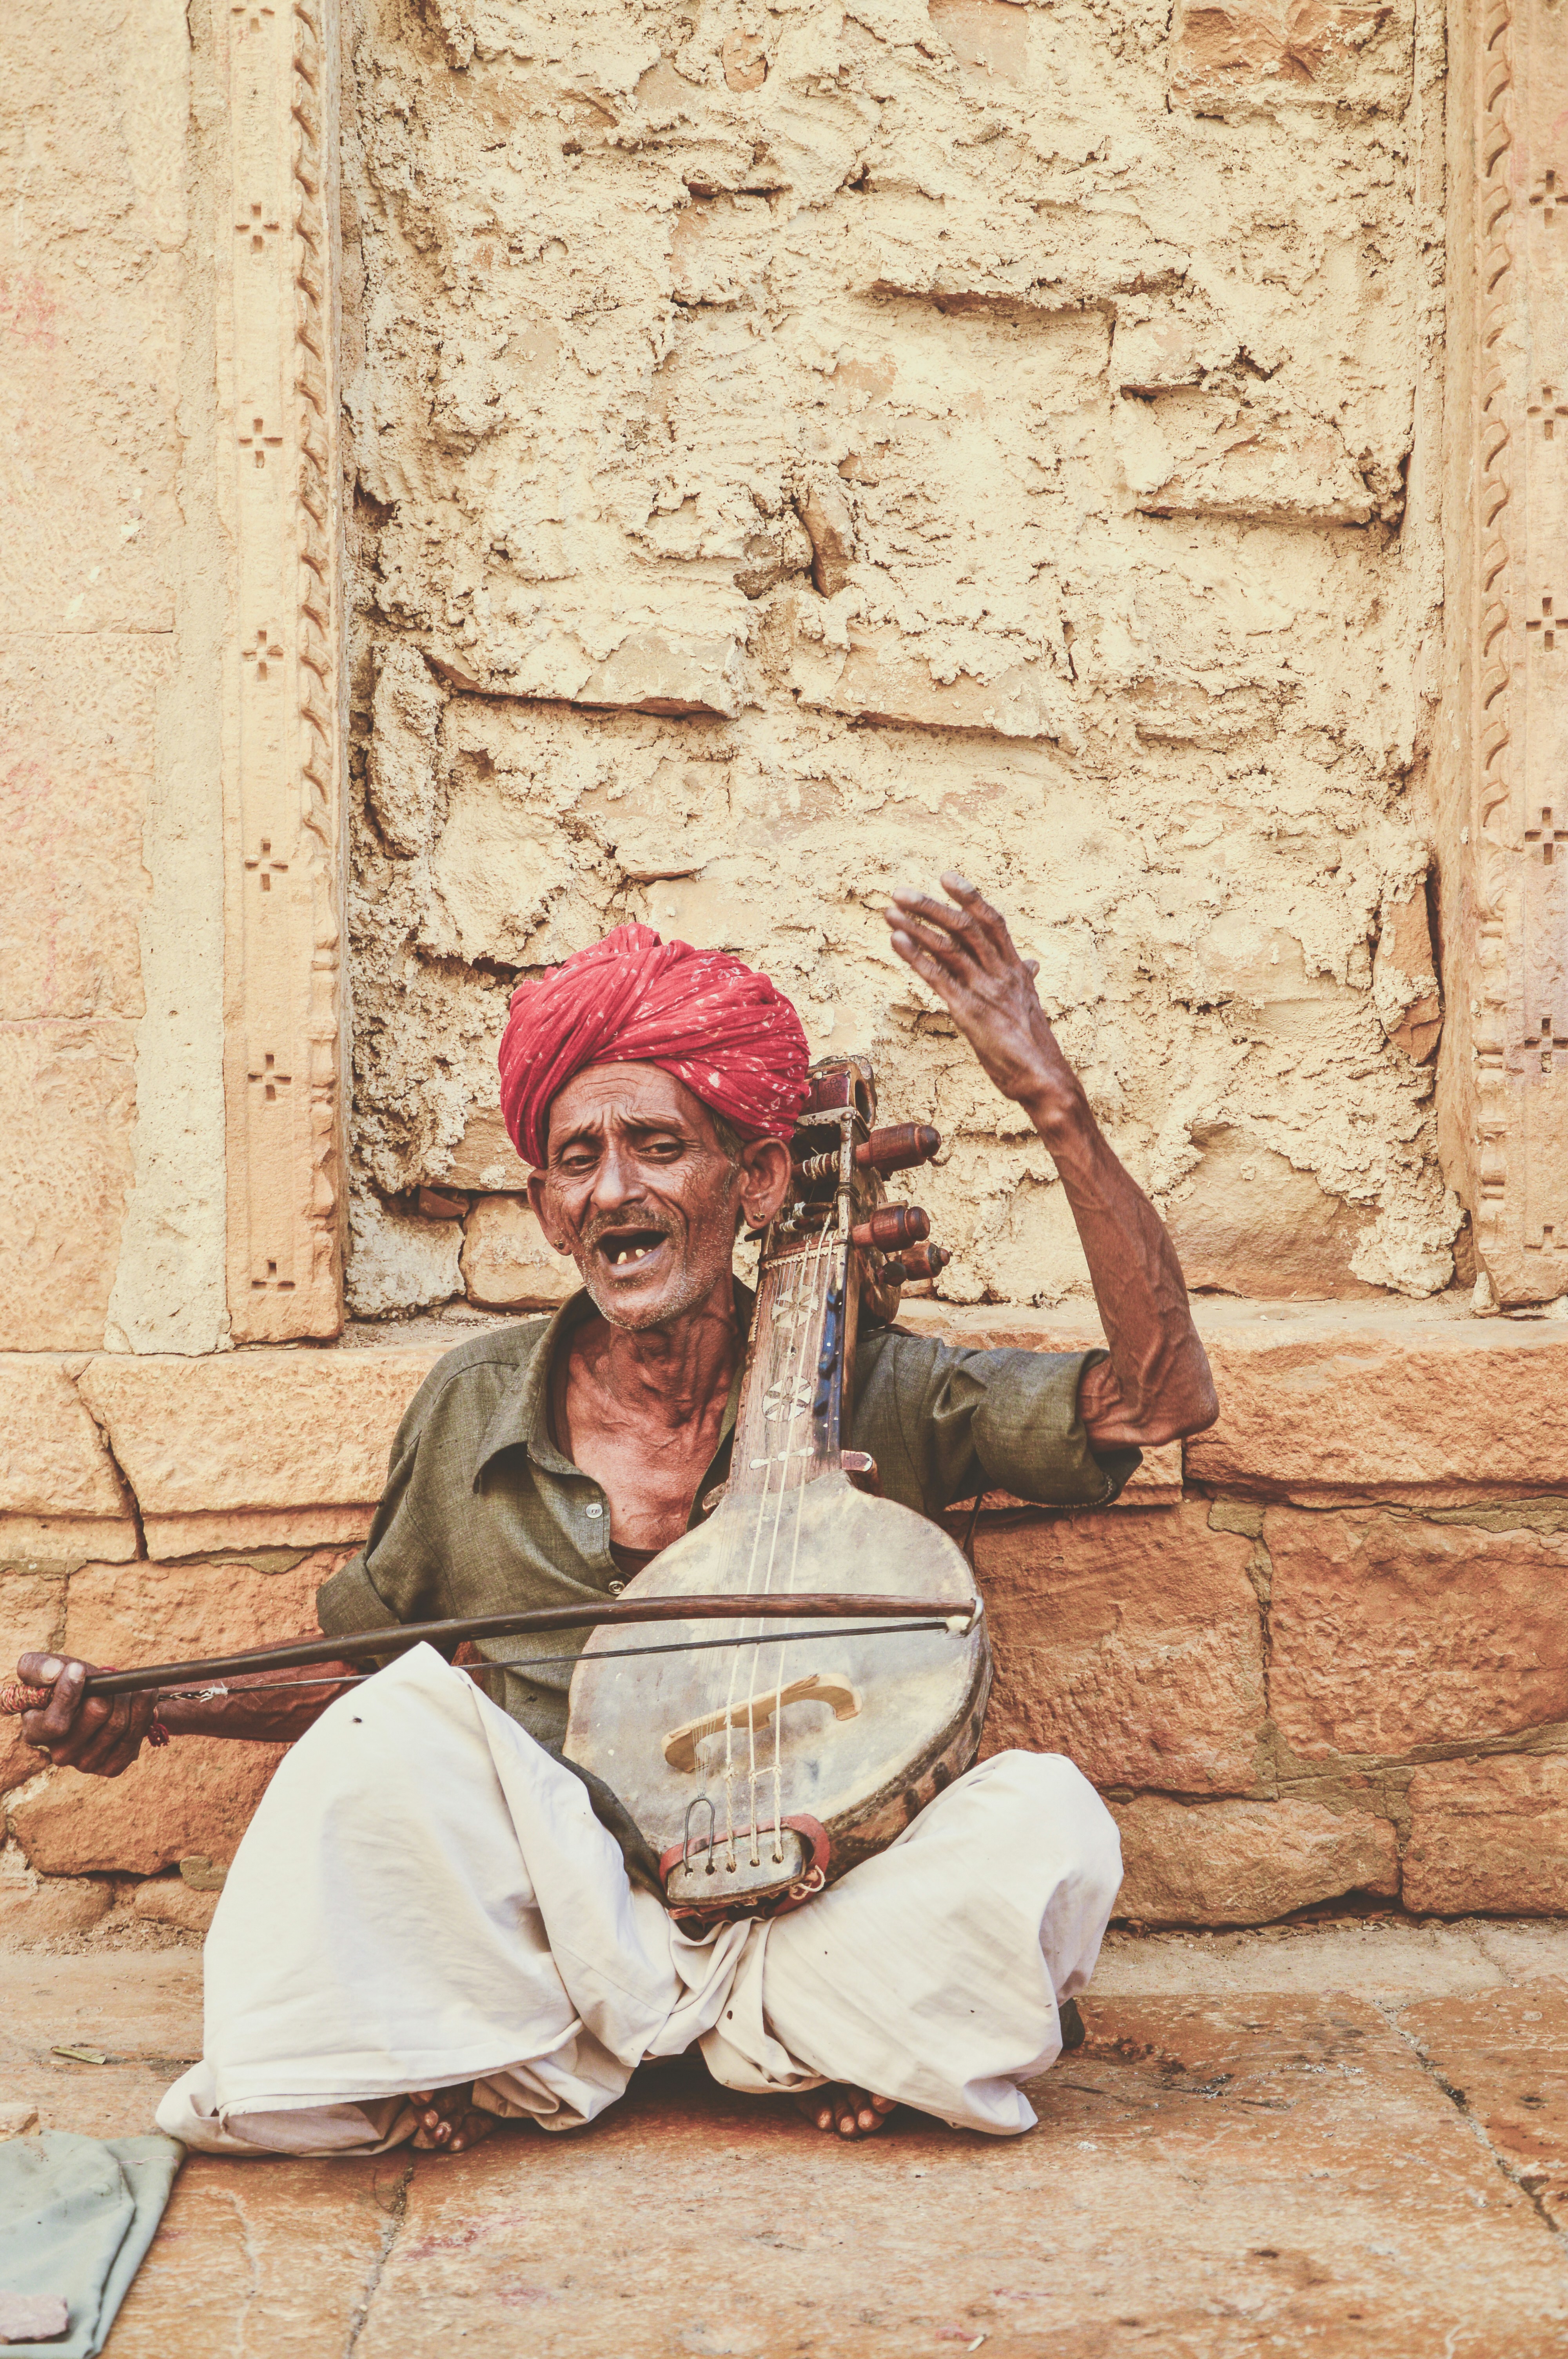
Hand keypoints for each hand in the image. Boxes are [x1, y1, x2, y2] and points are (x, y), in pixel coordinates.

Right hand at [16, 1653, 156, 1777]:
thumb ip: (37, 1667)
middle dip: (109, 1688)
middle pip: (97, 1713)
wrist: (103, 1696)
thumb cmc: (70, 1680)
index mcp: (36, 1732)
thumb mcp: (49, 1667)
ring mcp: (85, 1763)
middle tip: (108, 1679)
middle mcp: (59, 1754)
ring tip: (123, 1688)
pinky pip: (135, 1735)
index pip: (53, 1723)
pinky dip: (143, 1710)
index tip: (79, 1670)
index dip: (68, 1694)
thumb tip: (54, 1672)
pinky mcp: (110, 1767)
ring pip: (119, 1722)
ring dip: (127, 1696)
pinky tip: (140, 1699)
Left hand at [884, 874, 1075, 1118]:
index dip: (971, 897)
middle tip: (900, 891)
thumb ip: (1025, 981)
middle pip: (967, 926)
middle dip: (932, 906)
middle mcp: (1002, 975)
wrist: (1047, 1082)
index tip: (947, 877)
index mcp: (1017, 971)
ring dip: (917, 926)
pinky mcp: (970, 1013)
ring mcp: (987, 992)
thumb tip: (1032, 964)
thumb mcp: (1031, 1007)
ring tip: (889, 911)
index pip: (994, 922)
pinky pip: (939, 978)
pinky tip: (896, 940)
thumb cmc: (1036, 1049)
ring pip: (949, 947)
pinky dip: (916, 956)